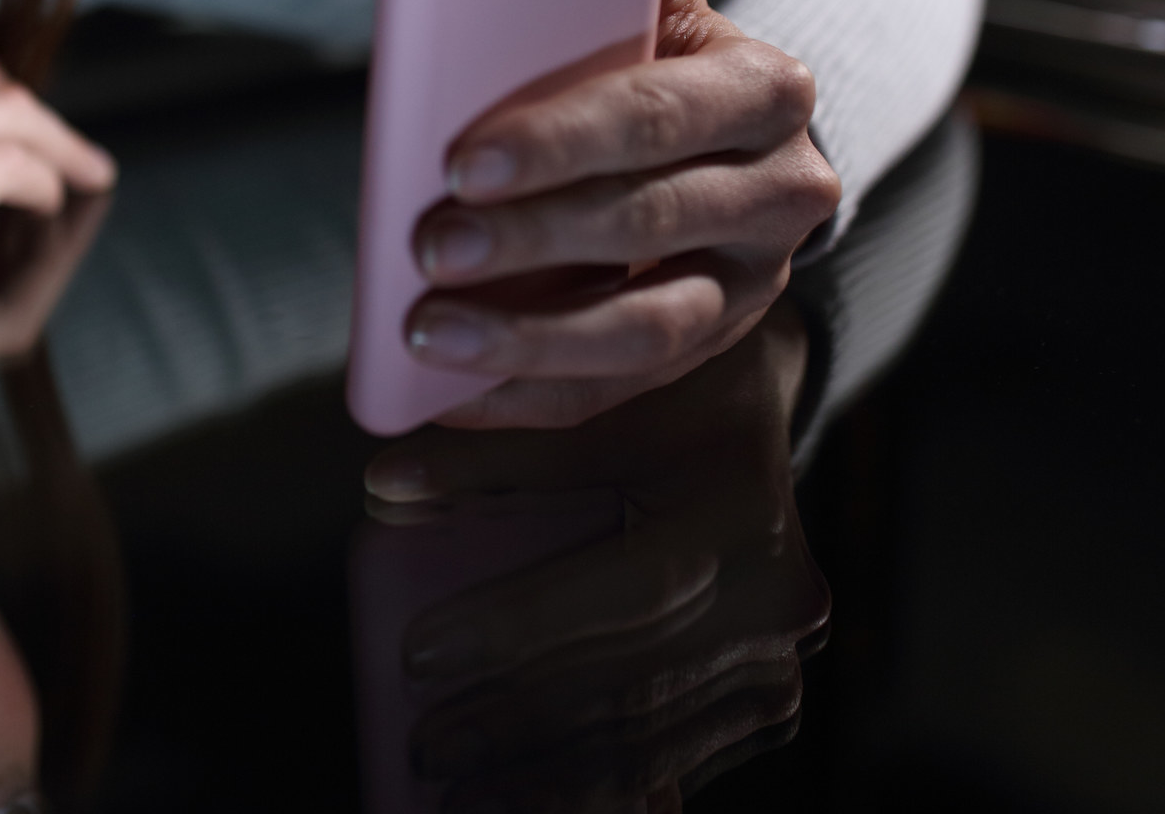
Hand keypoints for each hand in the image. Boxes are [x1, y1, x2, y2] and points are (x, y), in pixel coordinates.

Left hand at [363, 303, 825, 807]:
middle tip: (425, 746)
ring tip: (458, 792)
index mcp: (741, 513)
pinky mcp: (768, 699)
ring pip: (652, 739)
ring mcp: (780, 659)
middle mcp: (775, 598)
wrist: (759, 411)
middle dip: (517, 726)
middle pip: (633, 684)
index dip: (517, 630)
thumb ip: (497, 450)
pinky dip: (601, 788)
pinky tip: (529, 801)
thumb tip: (384, 486)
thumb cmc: (663, 392)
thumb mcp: (594, 402)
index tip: (417, 654)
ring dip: (550, 779)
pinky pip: (674, 757)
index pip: (623, 591)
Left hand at [404, 0, 841, 428]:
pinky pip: (623, 391)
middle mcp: (785, 195)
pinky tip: (453, 394)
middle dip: (531, 240)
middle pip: (650, 223)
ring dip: (531, 341)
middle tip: (427, 247)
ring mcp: (753, 285)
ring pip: (648, 330)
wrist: (723, 140)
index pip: (661, 119)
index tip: (462, 162)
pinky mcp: (715, 350)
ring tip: (429, 336)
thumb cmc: (658, 58)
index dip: (564, 144)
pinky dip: (534, 396)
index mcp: (769, 93)